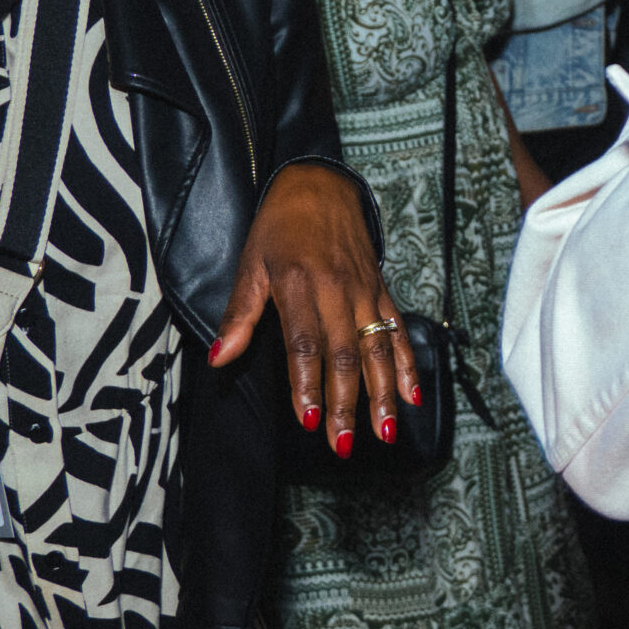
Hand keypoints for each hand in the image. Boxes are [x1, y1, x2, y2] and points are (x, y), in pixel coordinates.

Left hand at [208, 162, 417, 457]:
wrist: (321, 186)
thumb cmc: (280, 227)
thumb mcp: (251, 265)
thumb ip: (240, 315)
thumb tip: (218, 358)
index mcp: (301, 286)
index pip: (306, 344)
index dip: (308, 384)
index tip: (307, 420)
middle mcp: (338, 291)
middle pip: (346, 355)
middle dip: (346, 403)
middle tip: (344, 443)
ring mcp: (364, 292)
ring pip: (377, 349)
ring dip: (382, 393)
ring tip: (384, 431)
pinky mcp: (381, 291)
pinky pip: (397, 331)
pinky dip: (406, 364)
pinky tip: (411, 395)